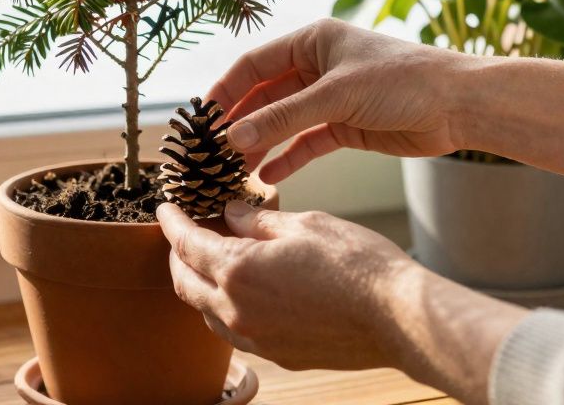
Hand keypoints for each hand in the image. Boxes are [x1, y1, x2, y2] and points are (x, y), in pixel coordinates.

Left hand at [159, 200, 527, 403]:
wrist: (398, 317)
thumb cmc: (357, 264)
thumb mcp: (304, 223)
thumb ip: (258, 220)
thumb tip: (230, 215)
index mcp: (237, 270)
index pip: (186, 243)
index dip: (172, 222)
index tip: (165, 209)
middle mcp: (237, 309)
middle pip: (184, 281)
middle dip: (176, 254)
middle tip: (181, 233)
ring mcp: (256, 338)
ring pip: (205, 310)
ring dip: (198, 283)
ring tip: (208, 260)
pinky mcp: (278, 354)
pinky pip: (233, 331)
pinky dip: (224, 307)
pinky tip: (240, 292)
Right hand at [208, 19, 471, 182]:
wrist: (459, 104)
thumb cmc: (401, 80)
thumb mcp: (335, 96)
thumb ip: (282, 118)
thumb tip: (233, 137)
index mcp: (311, 41)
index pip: (253, 65)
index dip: (225, 91)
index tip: (200, 119)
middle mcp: (317, 67)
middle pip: (264, 95)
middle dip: (240, 122)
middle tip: (211, 150)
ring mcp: (331, 98)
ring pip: (283, 122)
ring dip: (260, 143)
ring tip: (232, 169)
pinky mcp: (346, 126)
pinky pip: (306, 142)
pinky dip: (287, 158)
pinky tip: (267, 176)